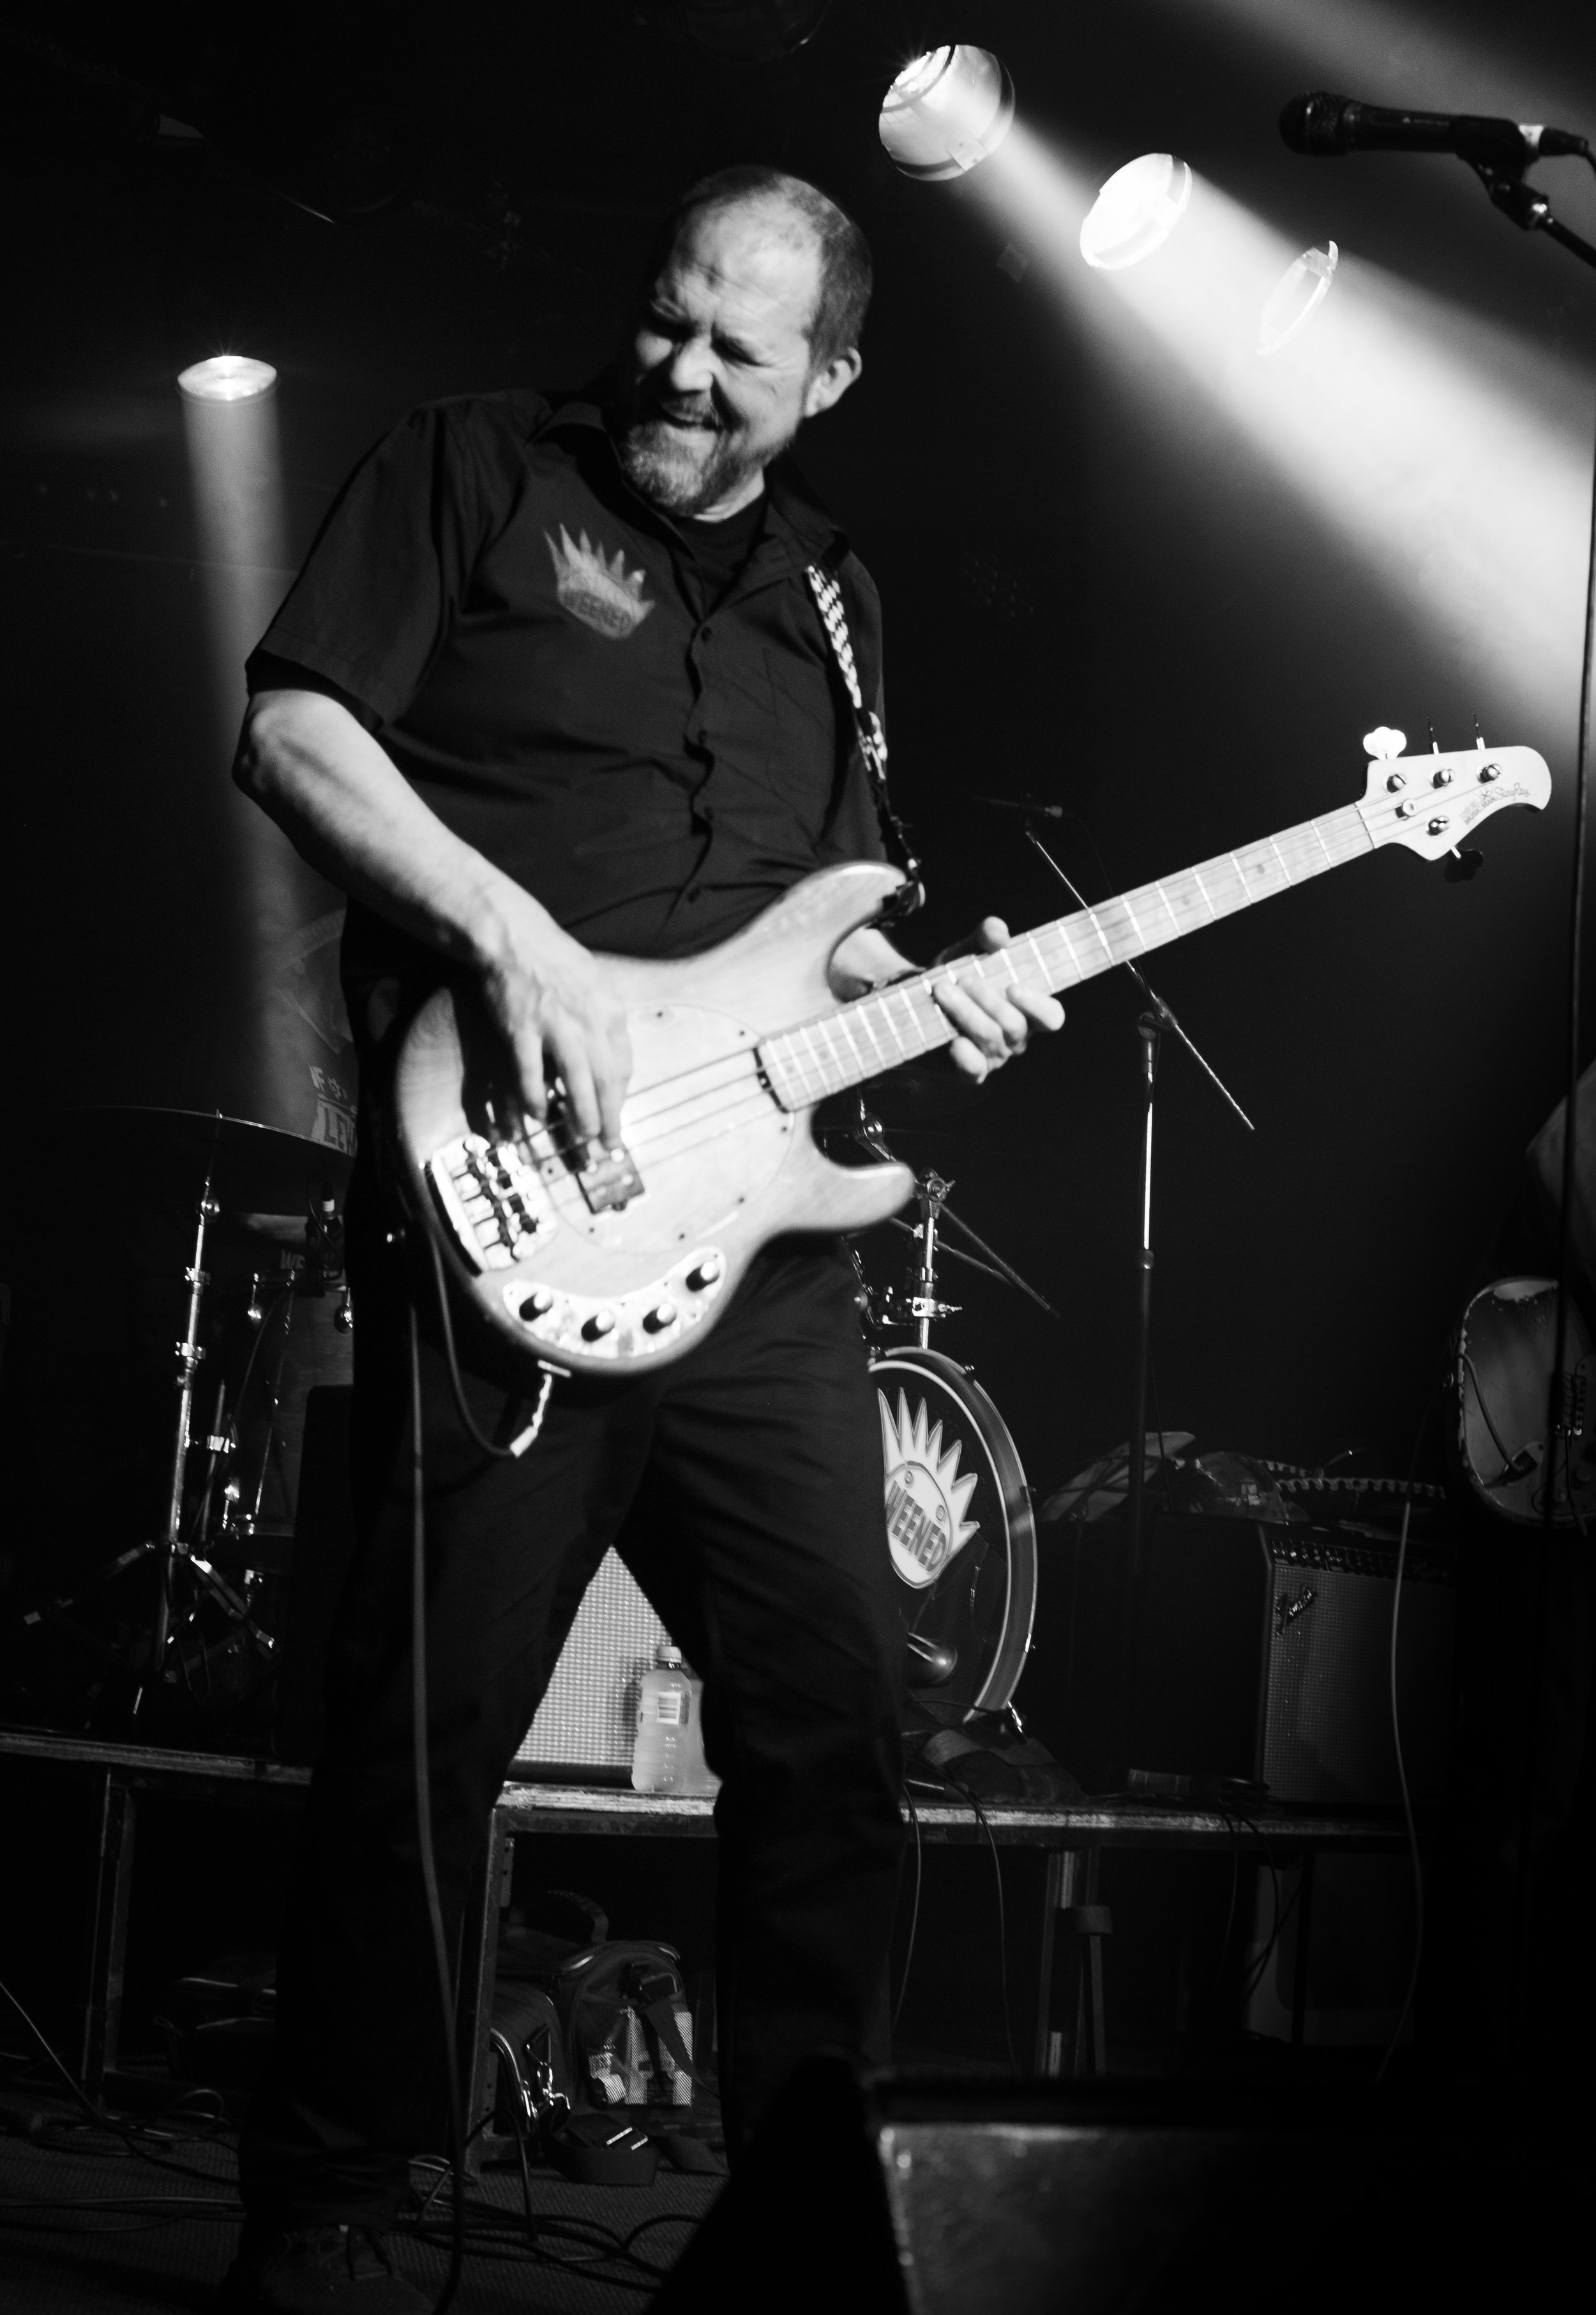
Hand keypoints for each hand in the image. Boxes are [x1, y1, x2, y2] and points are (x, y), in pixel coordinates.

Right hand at [480, 895, 632, 1145]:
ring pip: (578, 1081)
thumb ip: (602, 1021)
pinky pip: (531, 1073)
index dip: (620, 1096)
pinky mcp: (522, 1029)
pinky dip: (535, 1097)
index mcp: (610, 1010)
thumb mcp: (594, 985)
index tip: (616, 1115)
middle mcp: (589, 1020)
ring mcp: (555, 1025)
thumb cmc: (554, 961)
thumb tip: (606, 1059)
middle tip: (609, 1143)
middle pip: (607, 1079)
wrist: (513, 937)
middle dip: (610, 1116)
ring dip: (583, 1114)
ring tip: (584, 1137)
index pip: (623, 1064)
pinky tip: (538, 1114)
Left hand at [931, 917, 1063, 1082]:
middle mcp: (1016, 1037)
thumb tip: (997, 930)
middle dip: (988, 1000)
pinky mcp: (970, 1069)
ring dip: (966, 1012)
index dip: (1038, 1005)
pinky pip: (975, 1070)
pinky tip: (954, 1041)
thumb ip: (985, 938)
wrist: (919, 1005)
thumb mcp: (969, 953)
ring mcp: (995, 1056)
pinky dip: (966, 1056)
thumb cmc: (957, 978)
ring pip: (991, 1038)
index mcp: (1027, 1010)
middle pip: (1014, 1025)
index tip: (1013, 987)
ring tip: (942, 990)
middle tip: (963, 980)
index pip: (1051, 1017)